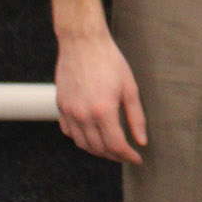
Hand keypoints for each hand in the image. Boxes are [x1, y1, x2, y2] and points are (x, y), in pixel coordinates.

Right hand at [56, 29, 146, 164]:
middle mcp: (82, 115)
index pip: (115, 145)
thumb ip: (136, 117)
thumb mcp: (130, 88)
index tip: (137, 158)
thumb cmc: (110, 62)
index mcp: (103, 111)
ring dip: (97, 150)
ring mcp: (68, 111)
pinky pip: (69, 131)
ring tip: (112, 148)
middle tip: (127, 154)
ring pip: (81, 143)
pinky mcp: (60, 105)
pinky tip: (92, 135)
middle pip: (98, 148)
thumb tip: (142, 140)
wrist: (83, 43)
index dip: (128, 156)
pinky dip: (81, 138)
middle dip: (114, 155)